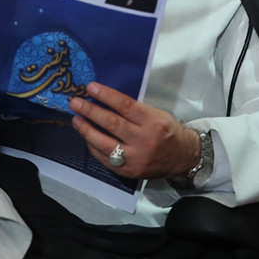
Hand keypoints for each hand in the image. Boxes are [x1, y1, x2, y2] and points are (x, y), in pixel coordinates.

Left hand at [69, 82, 200, 179]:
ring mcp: (135, 158)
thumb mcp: (157, 114)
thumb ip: (135, 110)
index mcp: (153, 122)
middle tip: (75, 102)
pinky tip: (86, 137)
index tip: (90, 87)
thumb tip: (106, 99)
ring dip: (87, 130)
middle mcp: (144, 140)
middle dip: (91, 112)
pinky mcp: (129, 171)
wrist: (183, 158)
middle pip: (113, 124)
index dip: (107, 96)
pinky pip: (105, 159)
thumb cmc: (168, 131)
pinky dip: (93, 147)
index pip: (126, 106)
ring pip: (105, 144)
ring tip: (75, 119)